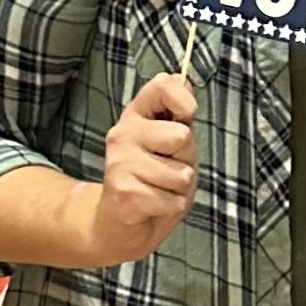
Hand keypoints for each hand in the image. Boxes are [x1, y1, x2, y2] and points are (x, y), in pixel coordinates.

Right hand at [82, 73, 197, 264]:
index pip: (162, 86)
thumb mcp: (173, 147)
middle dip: (186, 160)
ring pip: (180, 174)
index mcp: (137, 116)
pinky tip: (152, 206)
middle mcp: (123, 134)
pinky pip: (172, 200)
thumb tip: (183, 79)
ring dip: (178, 190)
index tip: (187, 116)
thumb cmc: (153, 182)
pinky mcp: (123, 192)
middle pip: (181, 136)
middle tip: (169, 170)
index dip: (184, 100)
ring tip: (159, 190)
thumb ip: (178, 116)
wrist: (118, 226)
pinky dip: (171, 208)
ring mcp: (120, 162)